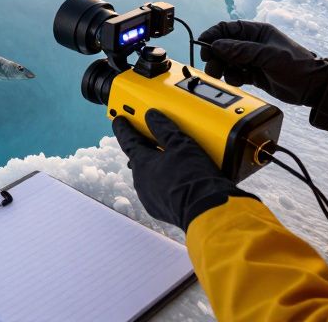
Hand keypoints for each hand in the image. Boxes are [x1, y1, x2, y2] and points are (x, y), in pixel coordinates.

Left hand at [113, 110, 252, 230]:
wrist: (208, 212)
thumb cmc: (194, 177)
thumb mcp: (182, 145)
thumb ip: (164, 129)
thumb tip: (152, 116)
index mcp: (142, 163)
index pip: (128, 140)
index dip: (124, 129)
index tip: (119, 120)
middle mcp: (141, 181)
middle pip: (138, 159)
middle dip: (141, 147)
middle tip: (145, 136)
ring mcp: (150, 197)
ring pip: (148, 176)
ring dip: (154, 166)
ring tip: (165, 158)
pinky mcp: (162, 209)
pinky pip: (158, 190)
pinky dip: (164, 182)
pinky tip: (175, 179)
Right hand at [198, 20, 327, 106]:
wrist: (313, 87)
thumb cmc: (297, 65)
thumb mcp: (269, 56)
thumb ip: (242, 50)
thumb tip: (217, 45)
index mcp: (257, 32)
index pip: (227, 29)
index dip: (213, 36)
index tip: (203, 47)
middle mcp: (252, 44)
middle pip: (224, 46)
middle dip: (215, 56)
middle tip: (212, 68)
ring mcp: (252, 59)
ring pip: (227, 61)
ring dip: (222, 68)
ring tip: (224, 76)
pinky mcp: (253, 74)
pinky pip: (235, 73)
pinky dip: (232, 77)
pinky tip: (239, 80)